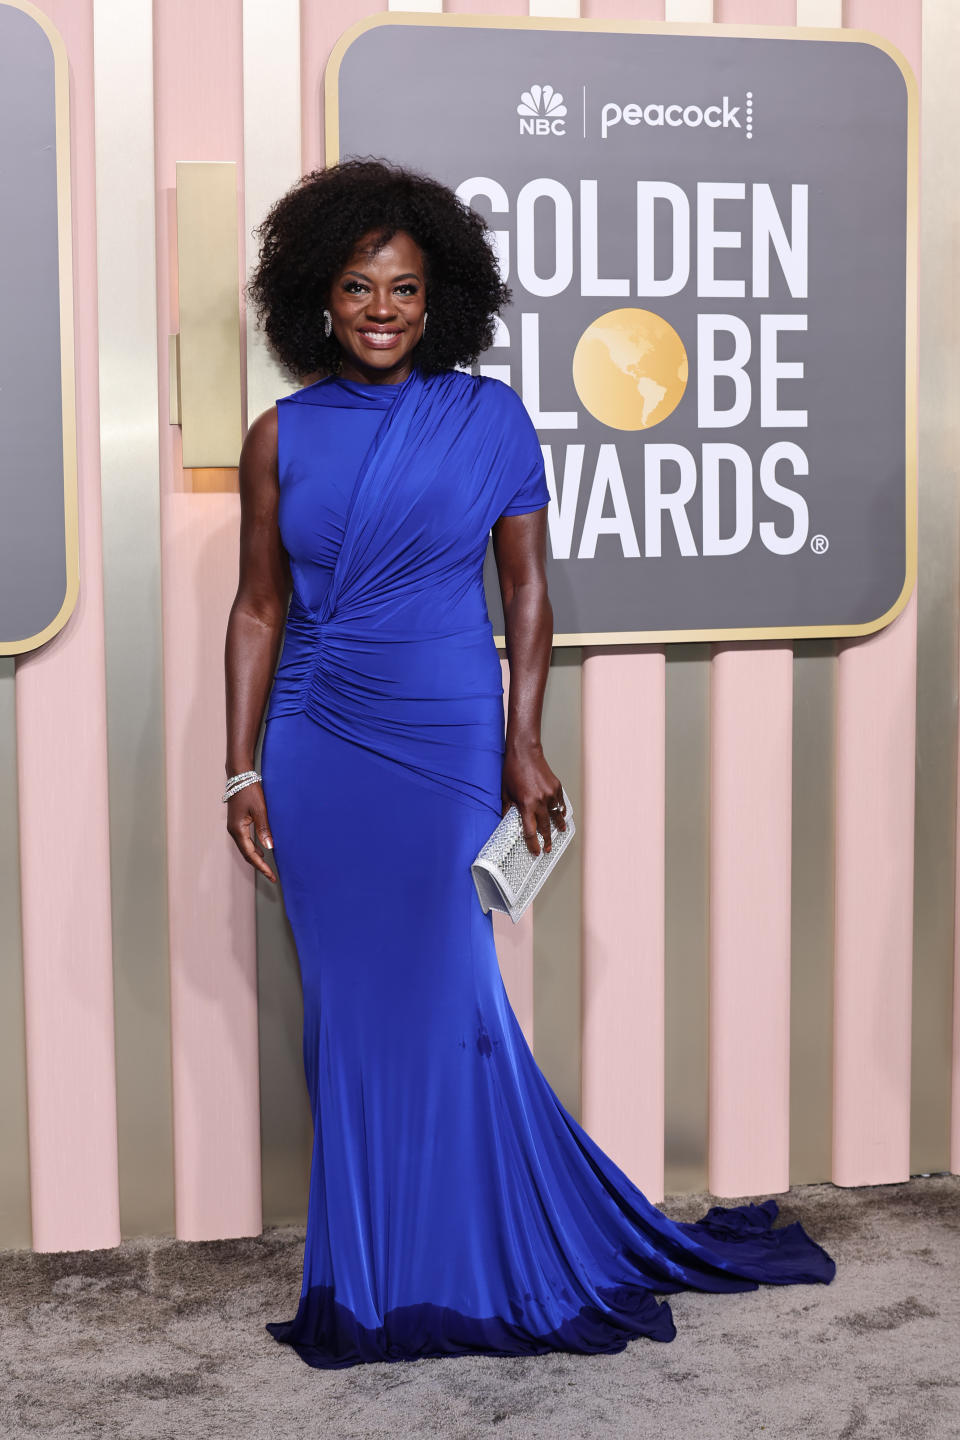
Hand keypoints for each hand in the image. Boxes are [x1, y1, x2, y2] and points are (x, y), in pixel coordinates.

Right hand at [226, 783, 276, 881]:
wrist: (239, 776)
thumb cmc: (249, 791)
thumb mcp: (259, 810)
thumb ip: (264, 829)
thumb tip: (269, 847)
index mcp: (238, 830)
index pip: (251, 854)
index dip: (261, 866)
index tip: (271, 875)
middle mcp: (233, 831)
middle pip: (246, 854)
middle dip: (259, 865)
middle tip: (271, 875)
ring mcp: (234, 827)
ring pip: (245, 848)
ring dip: (256, 858)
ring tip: (268, 867)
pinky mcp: (237, 823)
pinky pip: (245, 841)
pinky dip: (253, 849)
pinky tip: (262, 850)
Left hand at [501, 740, 566, 856]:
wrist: (525, 752)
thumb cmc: (513, 770)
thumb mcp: (505, 793)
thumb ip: (507, 809)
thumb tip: (505, 822)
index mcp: (526, 804)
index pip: (530, 831)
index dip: (533, 844)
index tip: (535, 851)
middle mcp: (540, 801)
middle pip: (546, 827)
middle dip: (546, 840)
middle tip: (547, 848)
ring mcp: (550, 794)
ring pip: (557, 816)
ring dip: (558, 827)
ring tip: (560, 833)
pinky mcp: (556, 787)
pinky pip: (560, 803)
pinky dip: (561, 810)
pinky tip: (561, 815)